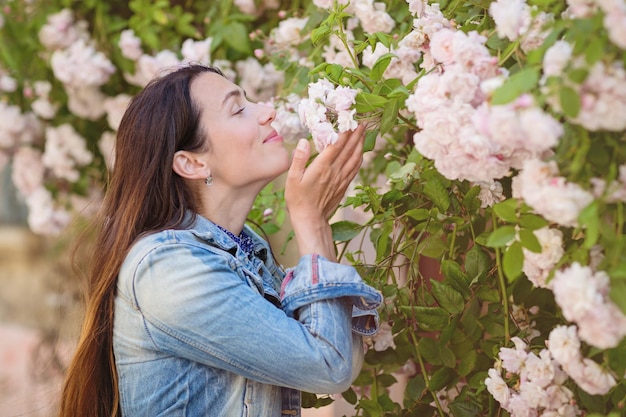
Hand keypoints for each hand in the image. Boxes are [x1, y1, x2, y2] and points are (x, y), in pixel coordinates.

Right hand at [285, 124, 365, 258]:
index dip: (345, 130)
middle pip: (349, 148)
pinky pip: (355, 168)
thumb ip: (299, 159)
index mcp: (322, 167)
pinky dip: (360, 157)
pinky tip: (361, 151)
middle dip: (357, 132)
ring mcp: (341, 178)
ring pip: (355, 157)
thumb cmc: (298, 199)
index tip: (350, 118)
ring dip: (361, 143)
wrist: (310, 220)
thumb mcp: (292, 179)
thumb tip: (304, 141)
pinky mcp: (344, 185)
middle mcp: (335, 171)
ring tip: (365, 130)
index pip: (337, 144)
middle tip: (363, 118)